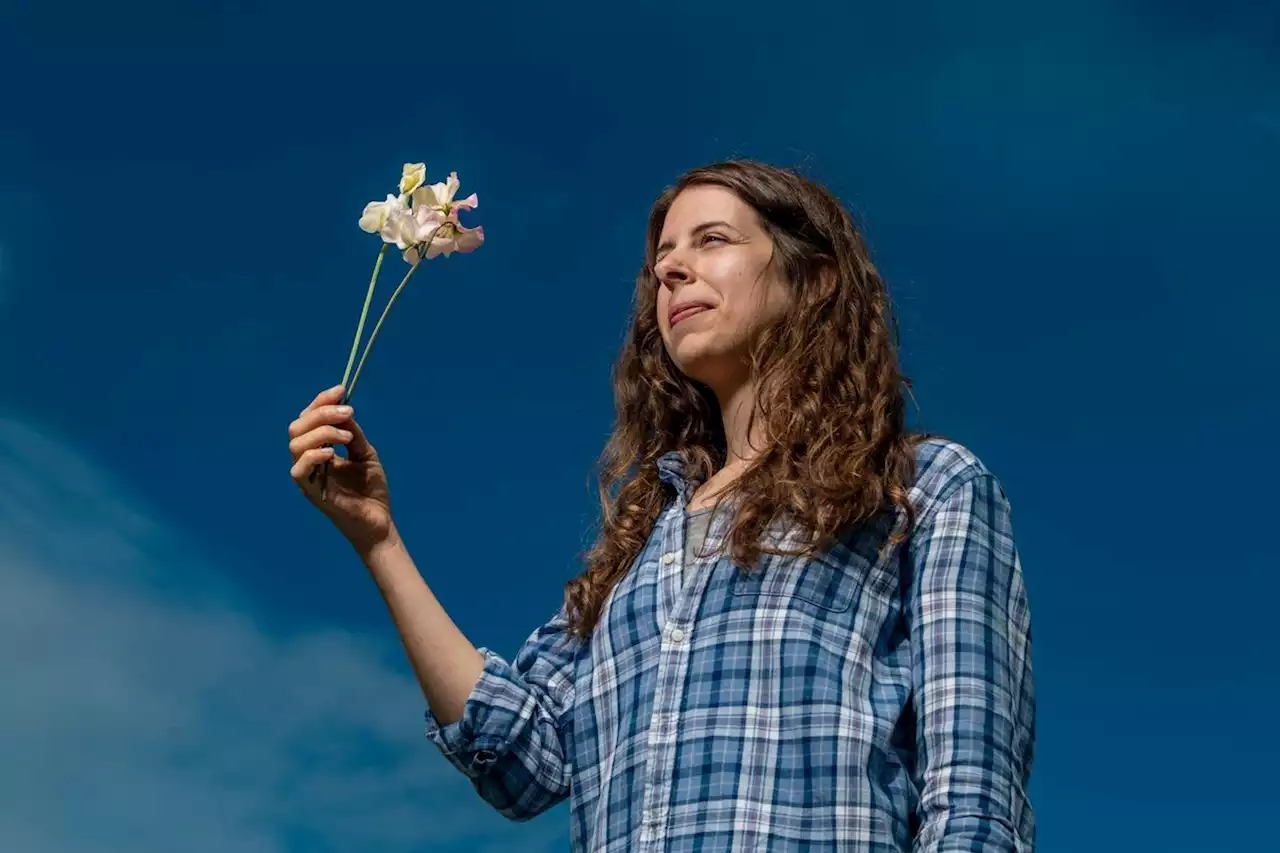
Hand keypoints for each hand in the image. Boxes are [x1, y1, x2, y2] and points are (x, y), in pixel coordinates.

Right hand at [289, 385, 394, 554]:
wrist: (379, 520)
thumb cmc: (371, 490)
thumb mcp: (364, 453)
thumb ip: (352, 433)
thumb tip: (344, 409)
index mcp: (318, 449)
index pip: (308, 419)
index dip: (320, 402)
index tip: (341, 391)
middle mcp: (308, 461)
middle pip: (297, 427)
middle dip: (321, 413)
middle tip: (348, 413)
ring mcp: (308, 477)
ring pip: (296, 444)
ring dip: (322, 432)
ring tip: (347, 437)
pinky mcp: (311, 492)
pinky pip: (299, 470)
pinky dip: (314, 455)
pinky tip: (333, 454)